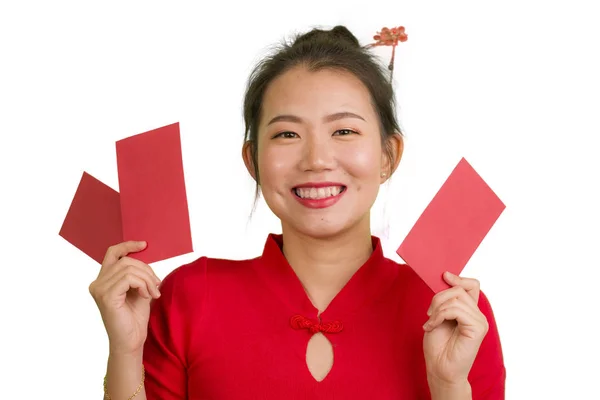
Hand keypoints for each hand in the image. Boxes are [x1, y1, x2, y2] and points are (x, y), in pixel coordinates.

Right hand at [89, 241, 161, 354]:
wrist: (131, 341)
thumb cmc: (135, 318)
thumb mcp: (138, 289)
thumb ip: (137, 273)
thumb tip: (145, 254)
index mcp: (103, 280)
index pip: (113, 253)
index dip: (128, 245)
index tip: (144, 244)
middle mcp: (97, 283)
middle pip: (126, 260)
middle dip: (146, 270)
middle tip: (157, 285)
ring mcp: (99, 289)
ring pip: (129, 268)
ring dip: (147, 279)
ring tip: (154, 292)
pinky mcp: (106, 296)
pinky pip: (129, 278)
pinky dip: (143, 285)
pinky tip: (147, 296)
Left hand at [422, 272, 488, 386]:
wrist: (439, 368)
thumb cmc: (438, 345)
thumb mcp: (438, 315)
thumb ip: (446, 300)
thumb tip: (446, 277)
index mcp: (470, 311)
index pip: (472, 285)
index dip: (458, 278)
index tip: (443, 275)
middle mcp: (478, 315)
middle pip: (459, 290)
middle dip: (438, 298)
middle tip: (429, 314)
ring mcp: (480, 322)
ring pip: (456, 299)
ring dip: (437, 309)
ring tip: (430, 323)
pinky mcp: (478, 329)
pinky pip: (456, 310)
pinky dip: (439, 316)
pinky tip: (433, 326)